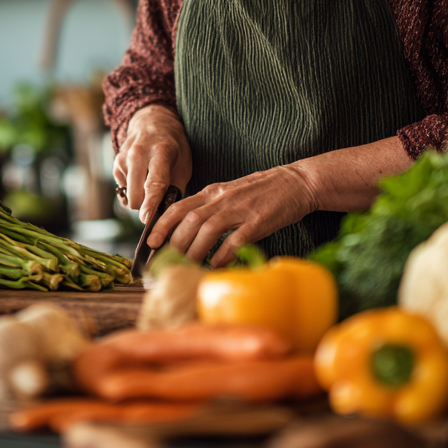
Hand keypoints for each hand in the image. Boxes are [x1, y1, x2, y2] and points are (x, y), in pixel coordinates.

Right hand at [113, 105, 191, 225]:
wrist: (153, 122)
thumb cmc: (174, 146)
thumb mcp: (184, 164)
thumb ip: (175, 190)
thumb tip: (164, 215)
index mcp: (160, 152)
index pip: (154, 183)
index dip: (150, 204)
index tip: (146, 219)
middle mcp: (138, 154)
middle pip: (136, 196)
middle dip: (146, 205)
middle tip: (160, 199)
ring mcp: (123, 158)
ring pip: (128, 196)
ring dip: (140, 197)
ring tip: (151, 181)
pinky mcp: (115, 163)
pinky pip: (123, 189)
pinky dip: (133, 189)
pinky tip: (141, 175)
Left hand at [146, 164, 316, 267]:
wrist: (297, 182)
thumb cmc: (263, 191)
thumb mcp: (231, 193)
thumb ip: (211, 207)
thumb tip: (189, 230)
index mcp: (214, 191)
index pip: (179, 206)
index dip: (162, 224)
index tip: (151, 241)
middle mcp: (223, 198)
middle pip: (189, 220)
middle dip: (175, 242)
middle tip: (170, 261)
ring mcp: (241, 209)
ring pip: (208, 229)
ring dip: (195, 250)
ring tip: (190, 265)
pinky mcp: (259, 221)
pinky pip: (235, 240)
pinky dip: (222, 254)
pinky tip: (216, 265)